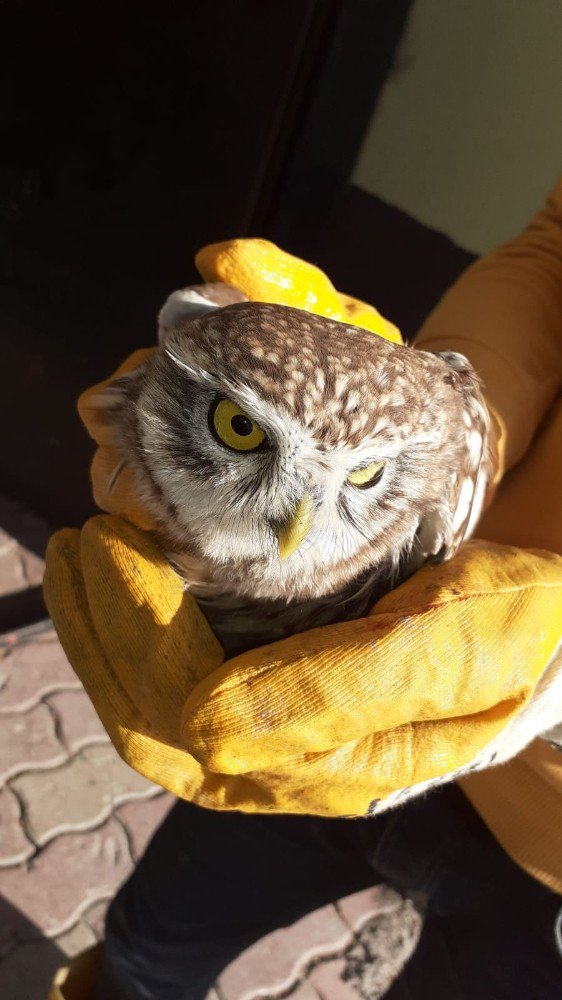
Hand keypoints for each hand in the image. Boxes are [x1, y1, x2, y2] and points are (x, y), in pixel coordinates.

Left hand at [44, 516, 561, 816]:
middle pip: (153, 723)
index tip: (111, 541)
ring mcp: (284, 741)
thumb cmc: (518, 636)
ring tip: (76, 557)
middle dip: (100, 634)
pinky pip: (188, 683)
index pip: (190, 714)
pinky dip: (144, 632)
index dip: (137, 632)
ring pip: (159, 709)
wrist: (554, 648)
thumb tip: (202, 728)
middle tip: (72, 544)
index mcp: (334, 765)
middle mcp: (294, 770)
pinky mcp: (285, 705)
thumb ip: (341, 691)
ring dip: (107, 635)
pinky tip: (127, 586)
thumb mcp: (452, 645)